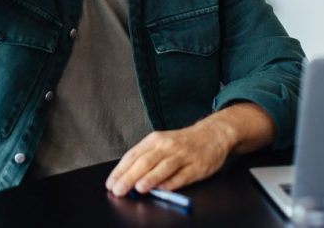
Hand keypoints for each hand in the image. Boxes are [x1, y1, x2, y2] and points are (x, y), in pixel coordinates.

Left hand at [104, 120, 233, 196]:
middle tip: (118, 189)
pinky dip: (172, 183)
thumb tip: (127, 177)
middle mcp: (167, 146)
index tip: (111, 183)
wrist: (212, 134)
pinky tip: (162, 189)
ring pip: (164, 167)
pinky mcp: (197, 166)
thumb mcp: (161, 143)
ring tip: (138, 188)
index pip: (133, 155)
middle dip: (130, 176)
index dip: (120, 170)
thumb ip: (146, 158)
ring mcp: (183, 155)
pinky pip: (183, 176)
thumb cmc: (182, 142)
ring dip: (150, 178)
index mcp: (155, 140)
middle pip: (145, 161)